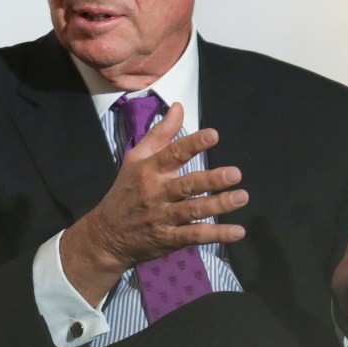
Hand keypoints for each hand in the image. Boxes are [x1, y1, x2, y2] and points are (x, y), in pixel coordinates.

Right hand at [61, 102, 247, 305]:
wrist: (106, 235)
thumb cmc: (126, 192)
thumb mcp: (136, 159)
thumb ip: (160, 134)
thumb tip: (179, 107)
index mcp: (150, 170)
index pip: (173, 154)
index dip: (193, 144)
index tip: (213, 135)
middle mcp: (156, 193)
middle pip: (187, 185)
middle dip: (211, 179)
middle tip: (235, 174)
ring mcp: (162, 217)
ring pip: (193, 210)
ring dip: (219, 205)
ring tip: (241, 197)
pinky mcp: (168, 239)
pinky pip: (194, 236)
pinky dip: (216, 235)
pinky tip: (237, 231)